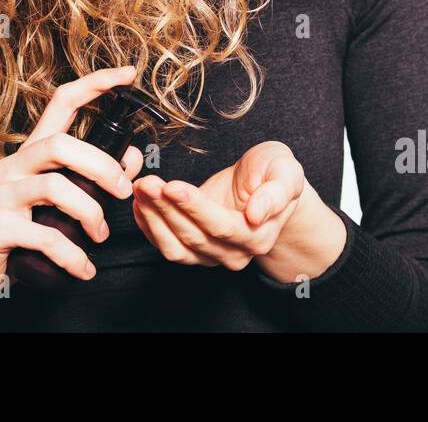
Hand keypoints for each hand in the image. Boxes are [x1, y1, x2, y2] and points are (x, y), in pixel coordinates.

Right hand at [0, 66, 143, 330]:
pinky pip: (45, 236)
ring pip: (55, 187)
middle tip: (122, 192)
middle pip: (61, 144)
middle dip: (101, 166)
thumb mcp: (58, 203)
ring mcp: (1, 194)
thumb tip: (132, 157)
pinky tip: (83, 268)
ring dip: (90, 213)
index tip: (128, 75)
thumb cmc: (19, 232)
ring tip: (100, 236)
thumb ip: (94, 178)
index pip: (61, 103)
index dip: (95, 84)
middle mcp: (13, 165)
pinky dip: (72, 255)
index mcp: (31, 153)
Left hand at [132, 140, 343, 279]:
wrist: (265, 183)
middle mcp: (235, 253)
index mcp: (258, 236)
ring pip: (175, 247)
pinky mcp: (193, 249)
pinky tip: (140, 203)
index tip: (172, 186)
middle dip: (165, 207)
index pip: (220, 227)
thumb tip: (258, 214)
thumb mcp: (286, 172)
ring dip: (153, 218)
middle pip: (193, 236)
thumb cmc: (275, 174)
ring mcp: (212, 255)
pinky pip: (166, 246)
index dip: (194, 208)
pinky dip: (148, 226)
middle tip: (147, 182)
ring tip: (141, 189)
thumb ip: (276, 193)